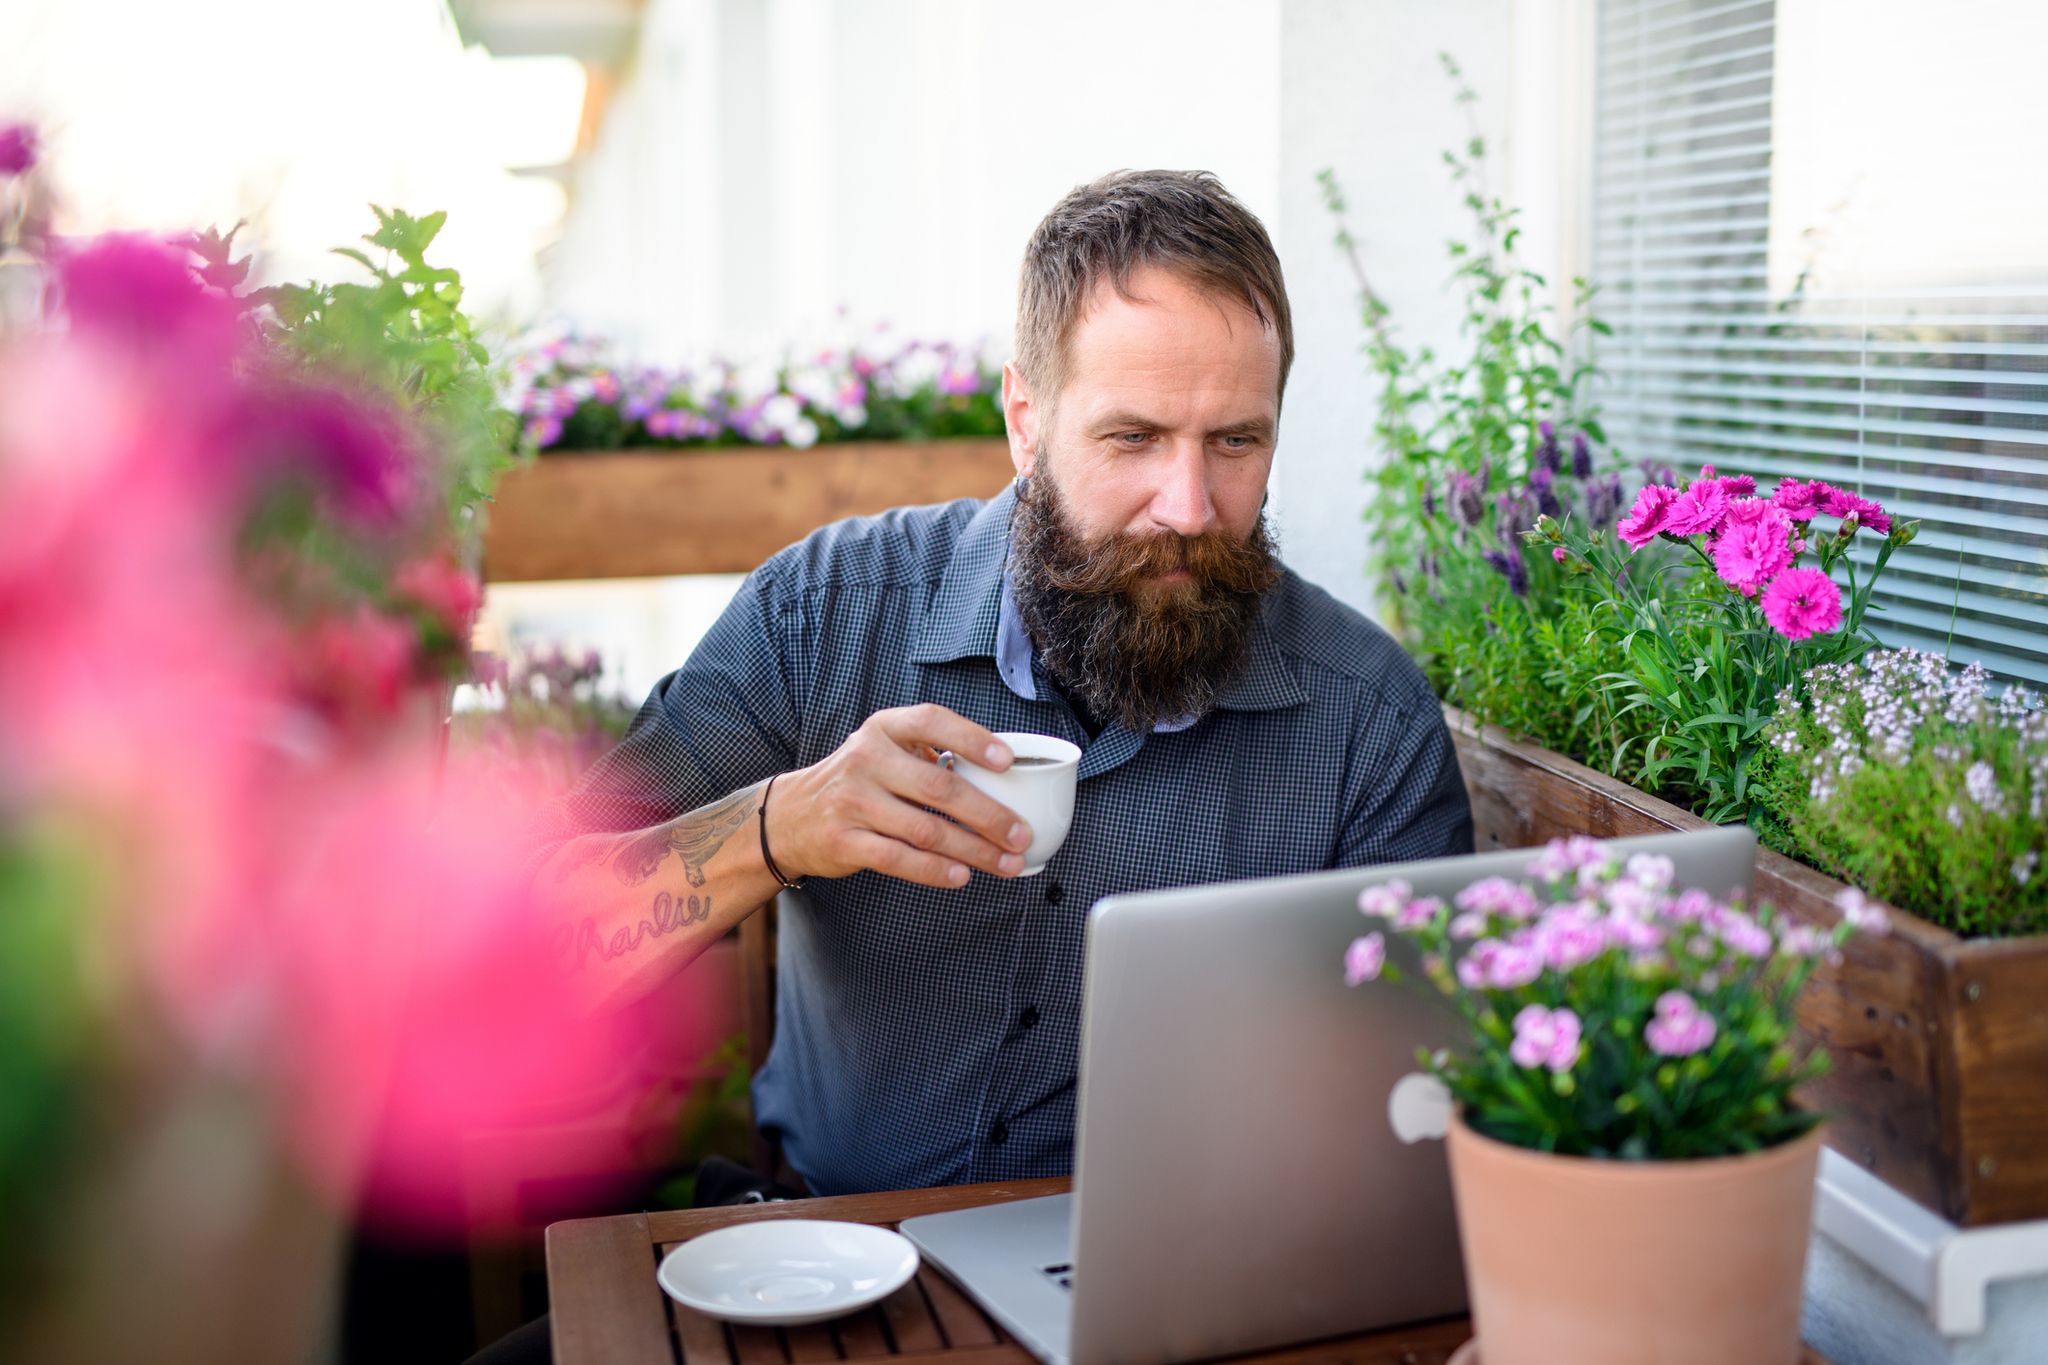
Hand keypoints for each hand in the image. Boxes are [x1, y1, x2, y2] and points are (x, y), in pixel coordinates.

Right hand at [766, 704, 1032, 887]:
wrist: (790, 816)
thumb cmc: (858, 782)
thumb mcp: (884, 752)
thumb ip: (928, 756)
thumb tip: (1001, 780)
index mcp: (883, 729)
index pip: (931, 722)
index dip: (972, 739)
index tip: (1008, 761)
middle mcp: (866, 760)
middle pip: (939, 787)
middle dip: (988, 814)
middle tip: (1021, 834)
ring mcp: (853, 802)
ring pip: (926, 829)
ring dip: (973, 850)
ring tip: (1006, 862)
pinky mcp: (845, 841)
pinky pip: (899, 858)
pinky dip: (934, 870)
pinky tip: (961, 876)